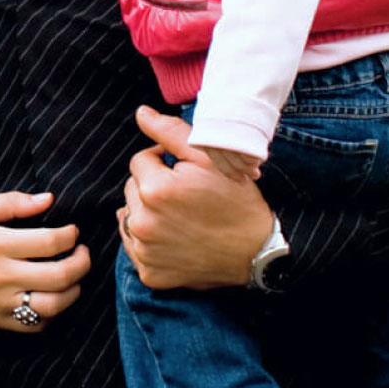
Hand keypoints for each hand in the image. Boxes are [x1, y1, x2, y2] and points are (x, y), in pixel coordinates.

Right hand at [0, 191, 90, 332]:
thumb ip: (12, 202)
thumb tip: (48, 200)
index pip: (49, 242)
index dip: (70, 235)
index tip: (72, 231)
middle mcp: (1, 276)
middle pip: (59, 275)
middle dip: (81, 262)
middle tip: (82, 252)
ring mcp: (1, 302)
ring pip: (54, 305)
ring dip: (74, 290)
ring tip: (73, 277)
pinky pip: (37, 325)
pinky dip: (53, 313)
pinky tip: (52, 297)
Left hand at [117, 106, 272, 290]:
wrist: (257, 251)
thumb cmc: (235, 200)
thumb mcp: (209, 159)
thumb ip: (170, 132)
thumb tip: (141, 113)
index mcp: (155, 189)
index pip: (140, 161)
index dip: (162, 161)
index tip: (184, 172)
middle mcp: (143, 222)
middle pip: (132, 189)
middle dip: (152, 186)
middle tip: (185, 195)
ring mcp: (145, 251)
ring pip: (131, 217)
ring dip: (148, 212)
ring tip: (180, 216)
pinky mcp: (150, 273)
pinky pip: (135, 247)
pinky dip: (149, 241)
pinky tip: (174, 238)